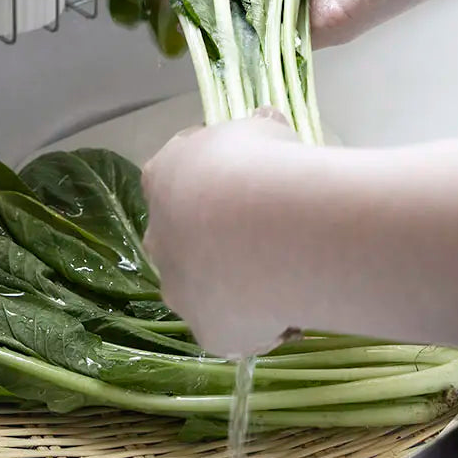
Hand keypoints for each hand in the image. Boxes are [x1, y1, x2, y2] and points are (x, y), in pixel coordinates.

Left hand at [141, 110, 309, 357]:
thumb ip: (258, 134)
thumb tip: (267, 124)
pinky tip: (295, 312)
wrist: (266, 226)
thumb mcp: (263, 131)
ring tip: (289, 278)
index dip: (211, 186)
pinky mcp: (207, 332)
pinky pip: (237, 331)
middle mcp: (161, 237)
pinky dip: (264, 326)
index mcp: (165, 179)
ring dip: (240, 287)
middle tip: (268, 237)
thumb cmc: (262, 165)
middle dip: (218, 243)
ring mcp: (180, 290)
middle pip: (184, 243)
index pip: (174, 181)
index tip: (247, 186)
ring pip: (208, 293)